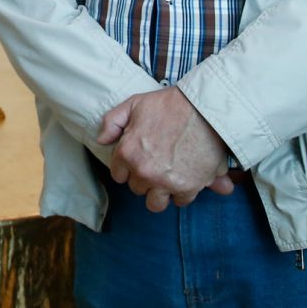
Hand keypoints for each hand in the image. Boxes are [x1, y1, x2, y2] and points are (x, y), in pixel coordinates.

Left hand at [98, 87, 231, 211]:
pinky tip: (186, 177)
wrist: (204, 109)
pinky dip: (183, 192)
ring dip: (161, 192)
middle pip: (137, 189)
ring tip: (169, 177)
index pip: (119, 175)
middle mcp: (143, 172)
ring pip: (155, 203)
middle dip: (145, 178)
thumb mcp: (134, 104)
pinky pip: (180, 201)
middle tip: (157, 163)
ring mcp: (165, 182)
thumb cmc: (169, 104)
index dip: (129, 166)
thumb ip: (113, 122)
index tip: (139, 159)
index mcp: (127, 153)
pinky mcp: (188, 188)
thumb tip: (102, 140)